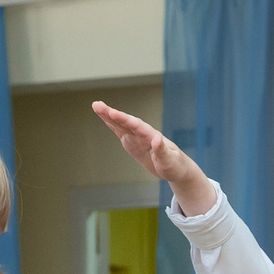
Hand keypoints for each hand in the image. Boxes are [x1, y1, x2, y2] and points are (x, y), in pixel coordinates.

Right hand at [91, 102, 208, 211]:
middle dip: (111, 114)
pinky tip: (104, 116)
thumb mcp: (170, 162)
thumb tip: (157, 138)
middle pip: (126, 122)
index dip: (124, 119)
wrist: (177, 168)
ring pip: (121, 124)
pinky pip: (120, 131)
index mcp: (152, 136)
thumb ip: (162, 151)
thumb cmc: (175, 166)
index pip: (136, 126)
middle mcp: (143, 134)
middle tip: (97, 105)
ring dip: (108, 116)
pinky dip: (112, 124)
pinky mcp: (133, 142)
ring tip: (96, 106)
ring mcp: (137, 137)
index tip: (113, 113)